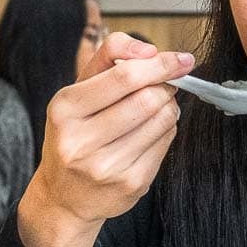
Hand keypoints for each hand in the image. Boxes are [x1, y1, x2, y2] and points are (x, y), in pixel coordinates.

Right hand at [18, 33, 191, 246]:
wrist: (65, 196)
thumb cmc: (75, 134)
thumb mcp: (77, 91)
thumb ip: (109, 57)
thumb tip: (150, 50)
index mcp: (65, 109)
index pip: (124, 76)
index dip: (160, 64)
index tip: (181, 60)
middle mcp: (81, 140)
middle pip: (147, 99)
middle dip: (166, 86)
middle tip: (167, 84)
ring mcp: (106, 166)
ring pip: (162, 121)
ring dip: (169, 107)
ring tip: (158, 107)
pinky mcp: (130, 184)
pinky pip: (166, 144)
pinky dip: (167, 130)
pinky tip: (153, 131)